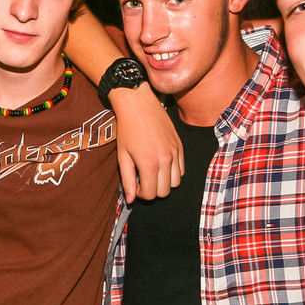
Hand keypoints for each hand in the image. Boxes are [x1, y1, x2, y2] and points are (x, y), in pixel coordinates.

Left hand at [109, 85, 183, 201]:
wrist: (138, 104)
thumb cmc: (127, 129)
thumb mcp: (122, 156)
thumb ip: (127, 180)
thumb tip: (131, 200)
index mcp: (149, 163)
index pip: (150, 194)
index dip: (140, 194)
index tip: (134, 185)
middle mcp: (165, 160)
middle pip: (164, 192)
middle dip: (152, 190)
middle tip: (142, 179)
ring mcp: (175, 152)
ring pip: (176, 183)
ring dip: (164, 183)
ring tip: (152, 172)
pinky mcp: (180, 146)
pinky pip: (182, 170)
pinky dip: (173, 172)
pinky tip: (161, 164)